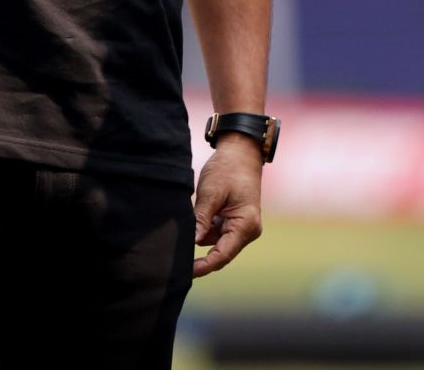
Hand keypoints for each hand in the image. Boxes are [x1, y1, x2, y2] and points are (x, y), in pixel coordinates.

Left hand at [191, 135, 264, 277]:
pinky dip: (205, 228)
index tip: (185, 273)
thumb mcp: (211, 193)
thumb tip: (192, 243)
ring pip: (215, 243)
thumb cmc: (228, 169)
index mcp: (246, 225)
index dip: (204, 266)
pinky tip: (199, 215)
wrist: (241, 150)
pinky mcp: (234, 222)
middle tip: (176, 255)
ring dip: (201, 235)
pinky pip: (216, 233)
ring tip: (192, 218)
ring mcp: (241, 226)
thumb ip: (201, 220)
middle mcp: (247, 230)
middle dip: (200, 253)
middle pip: (220, 252)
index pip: (223, 255)